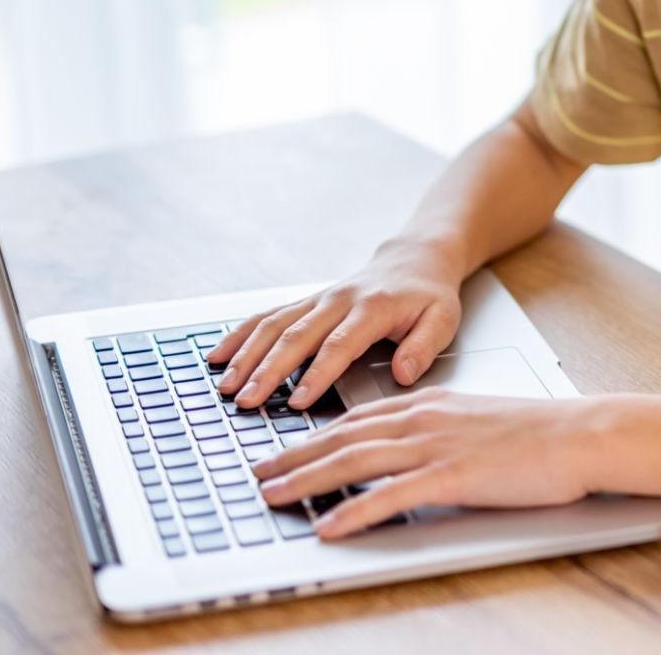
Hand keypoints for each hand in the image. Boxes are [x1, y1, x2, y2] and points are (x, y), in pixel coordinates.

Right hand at [207, 238, 465, 409]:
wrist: (415, 259)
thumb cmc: (428, 296)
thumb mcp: (442, 320)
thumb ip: (423, 347)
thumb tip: (403, 374)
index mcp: (372, 308)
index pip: (339, 345)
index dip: (317, 374)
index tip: (297, 401)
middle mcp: (338, 301)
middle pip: (296, 336)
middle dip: (267, 370)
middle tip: (246, 401)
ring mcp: (317, 299)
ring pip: (274, 325)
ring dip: (246, 355)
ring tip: (225, 384)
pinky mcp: (305, 302)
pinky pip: (267, 316)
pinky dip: (239, 335)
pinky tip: (217, 356)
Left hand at [252, 387, 592, 536]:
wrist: (580, 434)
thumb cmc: (539, 433)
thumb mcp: (476, 421)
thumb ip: (438, 432)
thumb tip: (408, 453)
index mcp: (429, 403)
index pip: (355, 418)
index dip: (311, 435)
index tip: (281, 449)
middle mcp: (423, 419)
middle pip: (342, 437)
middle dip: (293, 456)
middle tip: (256, 473)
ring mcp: (435, 446)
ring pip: (354, 461)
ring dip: (307, 480)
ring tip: (273, 496)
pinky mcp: (452, 476)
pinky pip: (389, 496)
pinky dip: (353, 511)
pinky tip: (329, 526)